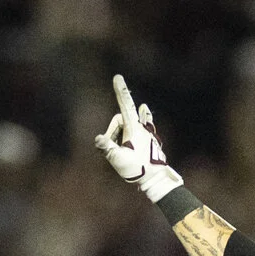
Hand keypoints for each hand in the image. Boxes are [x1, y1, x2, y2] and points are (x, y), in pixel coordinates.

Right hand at [94, 74, 183, 201]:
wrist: (156, 179)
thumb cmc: (138, 169)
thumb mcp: (119, 159)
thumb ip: (108, 148)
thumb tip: (98, 139)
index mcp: (134, 128)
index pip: (125, 105)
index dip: (120, 91)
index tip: (117, 77)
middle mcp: (141, 126)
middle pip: (119, 119)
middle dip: (112, 131)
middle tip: (115, 150)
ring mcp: (146, 131)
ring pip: (126, 125)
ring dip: (120, 135)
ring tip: (125, 153)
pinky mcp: (148, 137)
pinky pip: (143, 122)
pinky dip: (142, 116)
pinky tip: (145, 107)